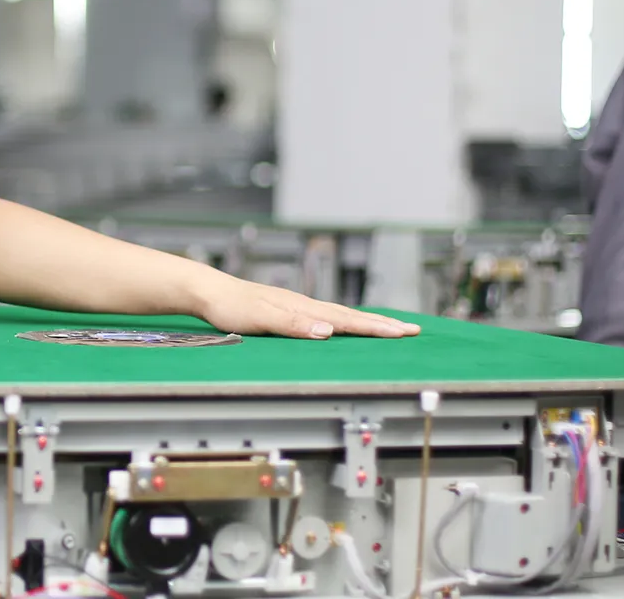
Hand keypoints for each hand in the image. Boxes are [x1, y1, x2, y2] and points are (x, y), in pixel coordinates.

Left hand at [196, 277, 419, 339]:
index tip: (403, 332)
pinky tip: (350, 325)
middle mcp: (306, 305)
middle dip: (384, 324)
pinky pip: (330, 316)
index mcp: (304, 308)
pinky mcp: (292, 310)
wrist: (211, 292)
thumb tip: (328, 331)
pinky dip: (349, 321)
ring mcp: (300, 306)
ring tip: (392, 326)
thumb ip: (294, 324)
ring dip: (370, 322)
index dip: (376, 328)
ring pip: (343, 315)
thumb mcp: (261, 318)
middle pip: (352, 316)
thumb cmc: (232, 306)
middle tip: (413, 330)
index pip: (348, 320)